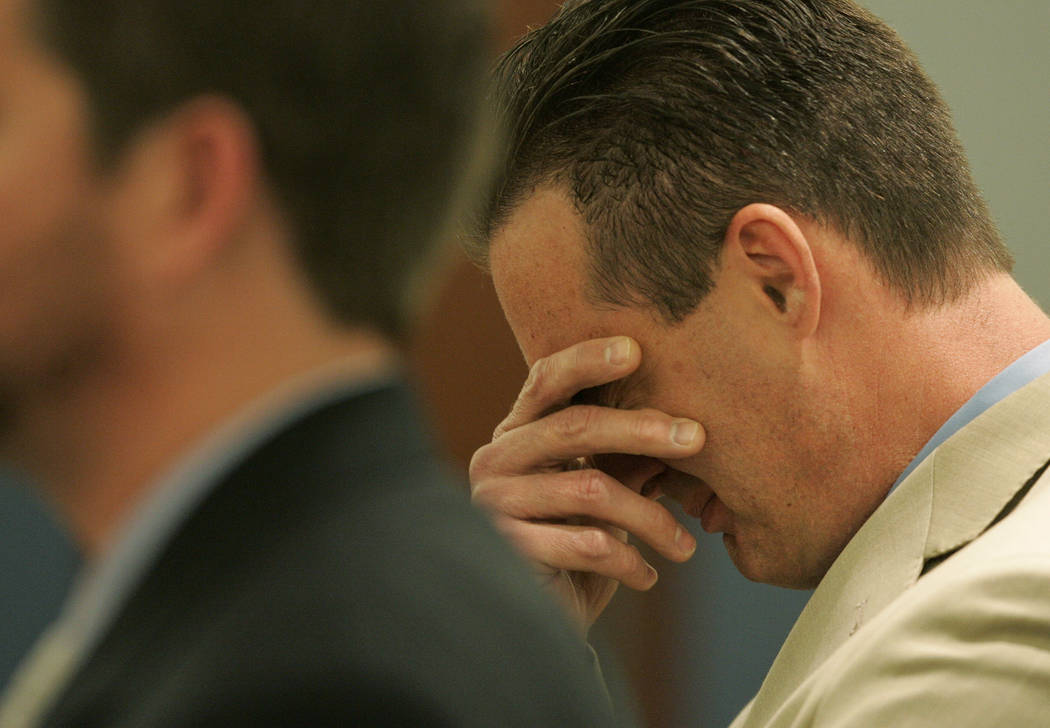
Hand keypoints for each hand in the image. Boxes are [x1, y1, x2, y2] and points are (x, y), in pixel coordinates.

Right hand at [470, 336, 703, 628]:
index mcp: (517, 432)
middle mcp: (496, 459)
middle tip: (696, 437)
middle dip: (640, 427)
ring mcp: (496, 503)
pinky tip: (649, 576)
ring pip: (590, 489)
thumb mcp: (603, 490)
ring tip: (685, 546)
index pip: (545, 380)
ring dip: (649, 517)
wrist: (537, 618)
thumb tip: (684, 428)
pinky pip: (584, 543)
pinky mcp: (508, 549)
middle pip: (573, 427)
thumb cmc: (575, 541)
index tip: (636, 349)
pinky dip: (627, 560)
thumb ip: (626, 456)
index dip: (587, 359)